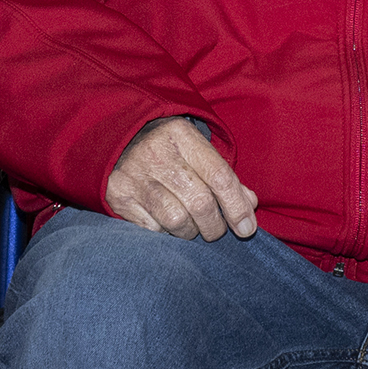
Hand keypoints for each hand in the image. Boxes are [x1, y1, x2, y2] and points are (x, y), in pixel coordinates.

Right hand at [105, 117, 259, 240]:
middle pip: (200, 202)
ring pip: (176, 220)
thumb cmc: (170, 150)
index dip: (237, 207)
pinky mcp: (118, 196)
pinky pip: (152, 229)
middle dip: (215, 225)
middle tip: (215, 229)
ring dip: (191, 232)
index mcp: (182, 135)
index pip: (219, 176)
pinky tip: (168, 223)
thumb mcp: (197, 150)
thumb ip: (225, 177)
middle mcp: (157, 153)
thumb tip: (249, 204)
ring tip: (192, 227)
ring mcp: (134, 175)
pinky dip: (166, 233)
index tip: (246, 228)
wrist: (118, 140)